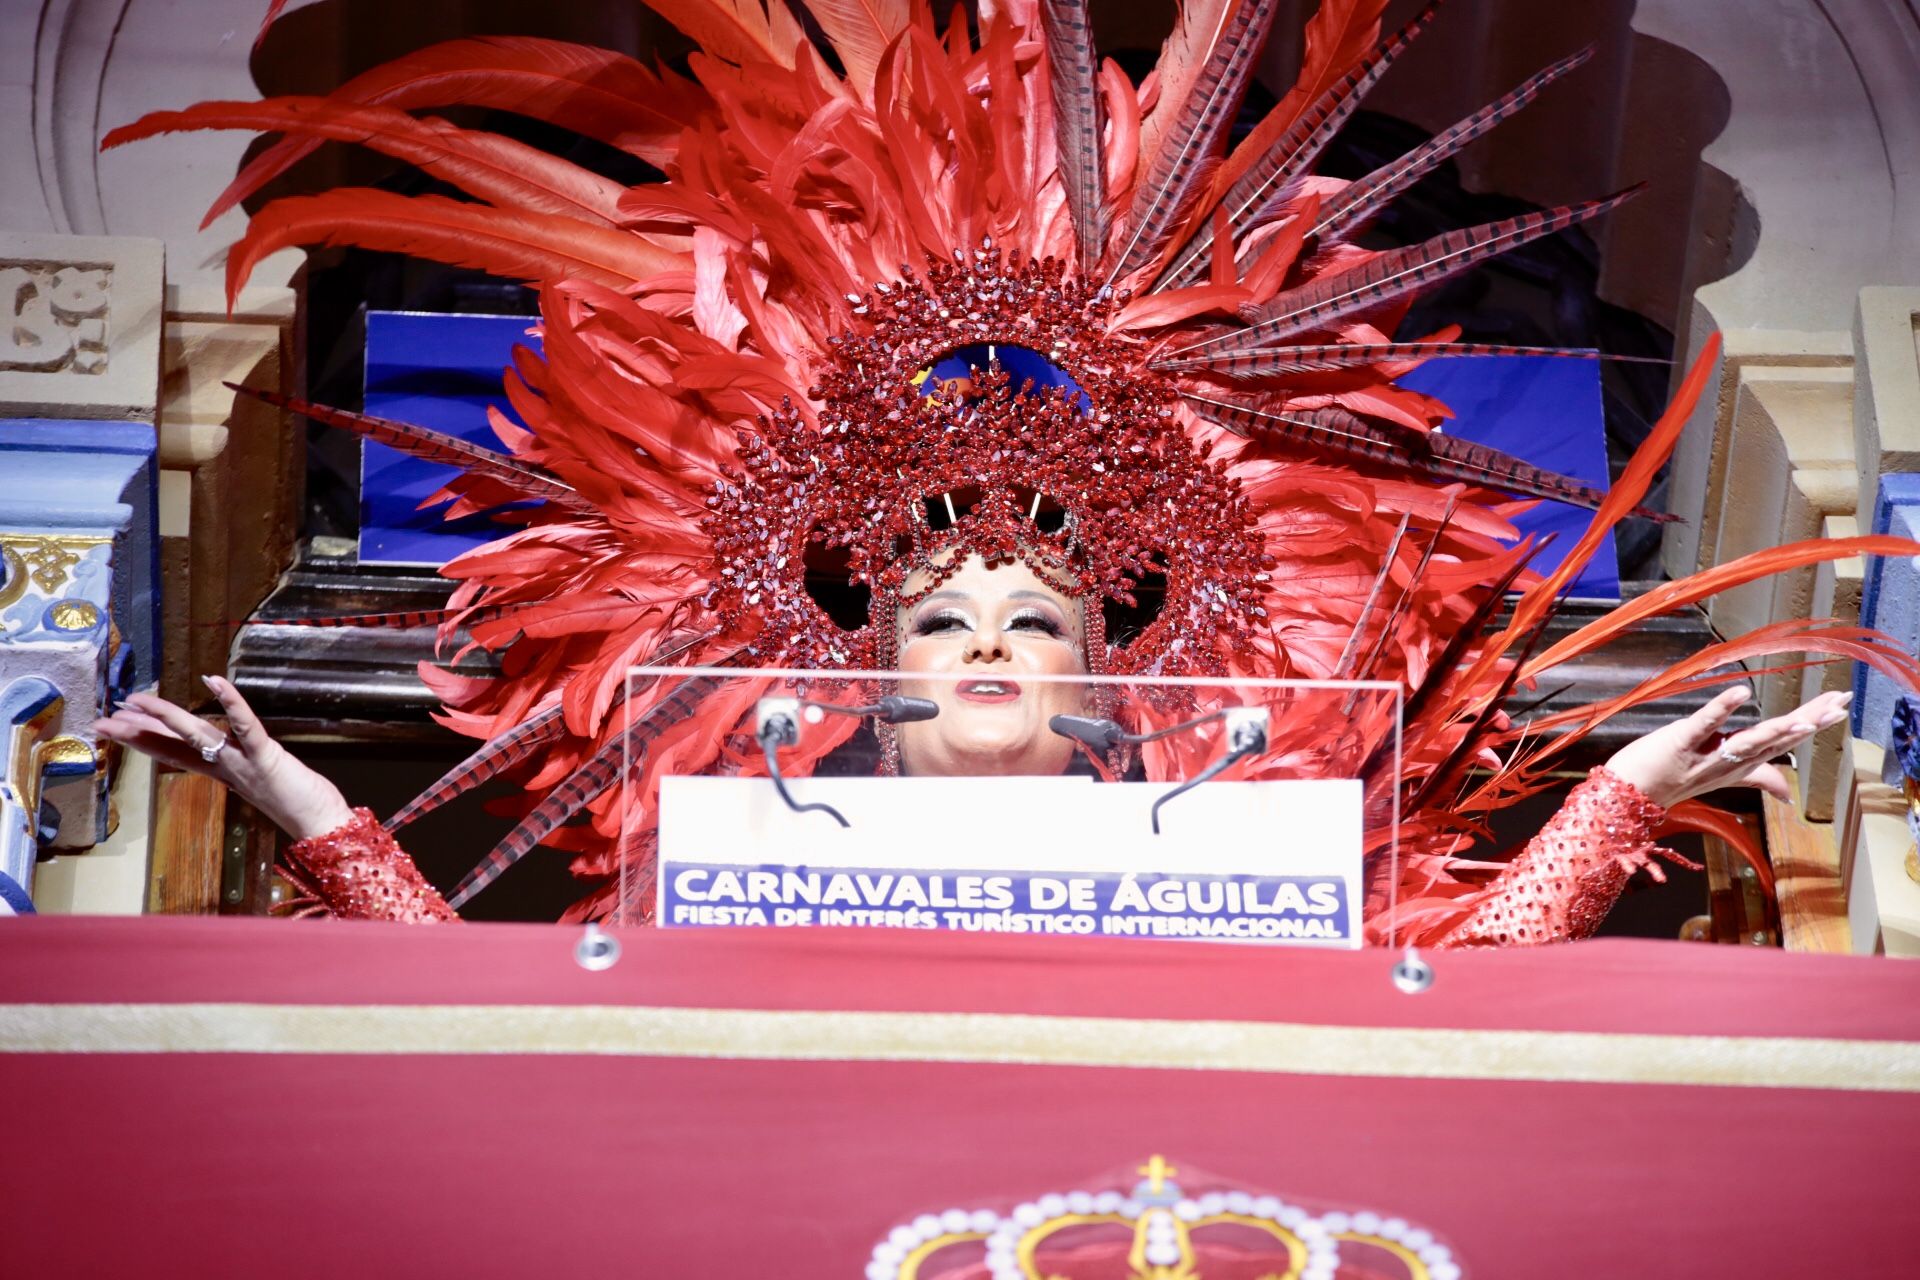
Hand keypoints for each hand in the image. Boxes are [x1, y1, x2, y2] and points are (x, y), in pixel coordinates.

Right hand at [94, 675, 356, 839]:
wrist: (320, 826)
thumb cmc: (297, 801)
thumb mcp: (257, 781)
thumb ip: (238, 765)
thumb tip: (221, 750)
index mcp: (222, 771)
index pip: (173, 752)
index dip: (143, 738)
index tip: (115, 726)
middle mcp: (226, 766)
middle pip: (174, 744)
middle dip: (136, 731)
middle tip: (101, 720)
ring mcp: (243, 762)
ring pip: (198, 734)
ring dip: (167, 716)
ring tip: (136, 699)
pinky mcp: (266, 756)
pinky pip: (245, 725)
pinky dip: (231, 702)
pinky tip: (214, 680)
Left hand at [1603, 685, 1851, 809]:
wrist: (1629, 797)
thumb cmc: (1672, 779)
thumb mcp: (1720, 776)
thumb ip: (1756, 778)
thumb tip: (1790, 795)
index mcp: (1740, 763)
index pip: (1783, 741)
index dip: (1813, 724)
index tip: (1842, 706)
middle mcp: (1729, 762)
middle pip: (1775, 740)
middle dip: (1810, 721)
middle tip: (1841, 702)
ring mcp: (1705, 755)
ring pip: (1749, 741)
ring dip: (1778, 729)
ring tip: (1808, 714)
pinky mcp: (1679, 743)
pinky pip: (1704, 726)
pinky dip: (1721, 709)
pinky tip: (1740, 692)